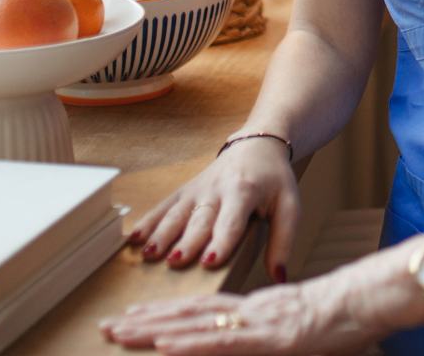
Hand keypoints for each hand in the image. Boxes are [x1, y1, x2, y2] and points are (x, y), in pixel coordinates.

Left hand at [99, 247, 422, 354]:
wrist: (377, 298)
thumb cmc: (351, 317)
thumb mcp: (307, 332)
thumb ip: (276, 337)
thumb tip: (255, 341)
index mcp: (260, 310)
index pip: (204, 312)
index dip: (166, 314)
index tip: (134, 318)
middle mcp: (253, 311)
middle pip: (191, 315)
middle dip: (145, 321)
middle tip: (107, 326)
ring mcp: (260, 323)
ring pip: (197, 325)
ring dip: (154, 329)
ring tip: (120, 332)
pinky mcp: (273, 337)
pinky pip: (224, 342)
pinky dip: (191, 343)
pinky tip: (164, 345)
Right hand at [128, 137, 297, 273]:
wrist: (257, 145)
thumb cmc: (274, 180)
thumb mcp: (289, 206)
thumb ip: (283, 241)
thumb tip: (279, 277)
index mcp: (245, 192)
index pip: (232, 221)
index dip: (221, 240)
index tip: (209, 261)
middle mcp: (217, 190)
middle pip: (200, 220)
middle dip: (186, 242)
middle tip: (174, 262)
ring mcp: (197, 189)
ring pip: (177, 213)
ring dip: (161, 233)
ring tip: (149, 253)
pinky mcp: (185, 190)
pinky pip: (165, 205)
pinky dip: (149, 221)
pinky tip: (134, 238)